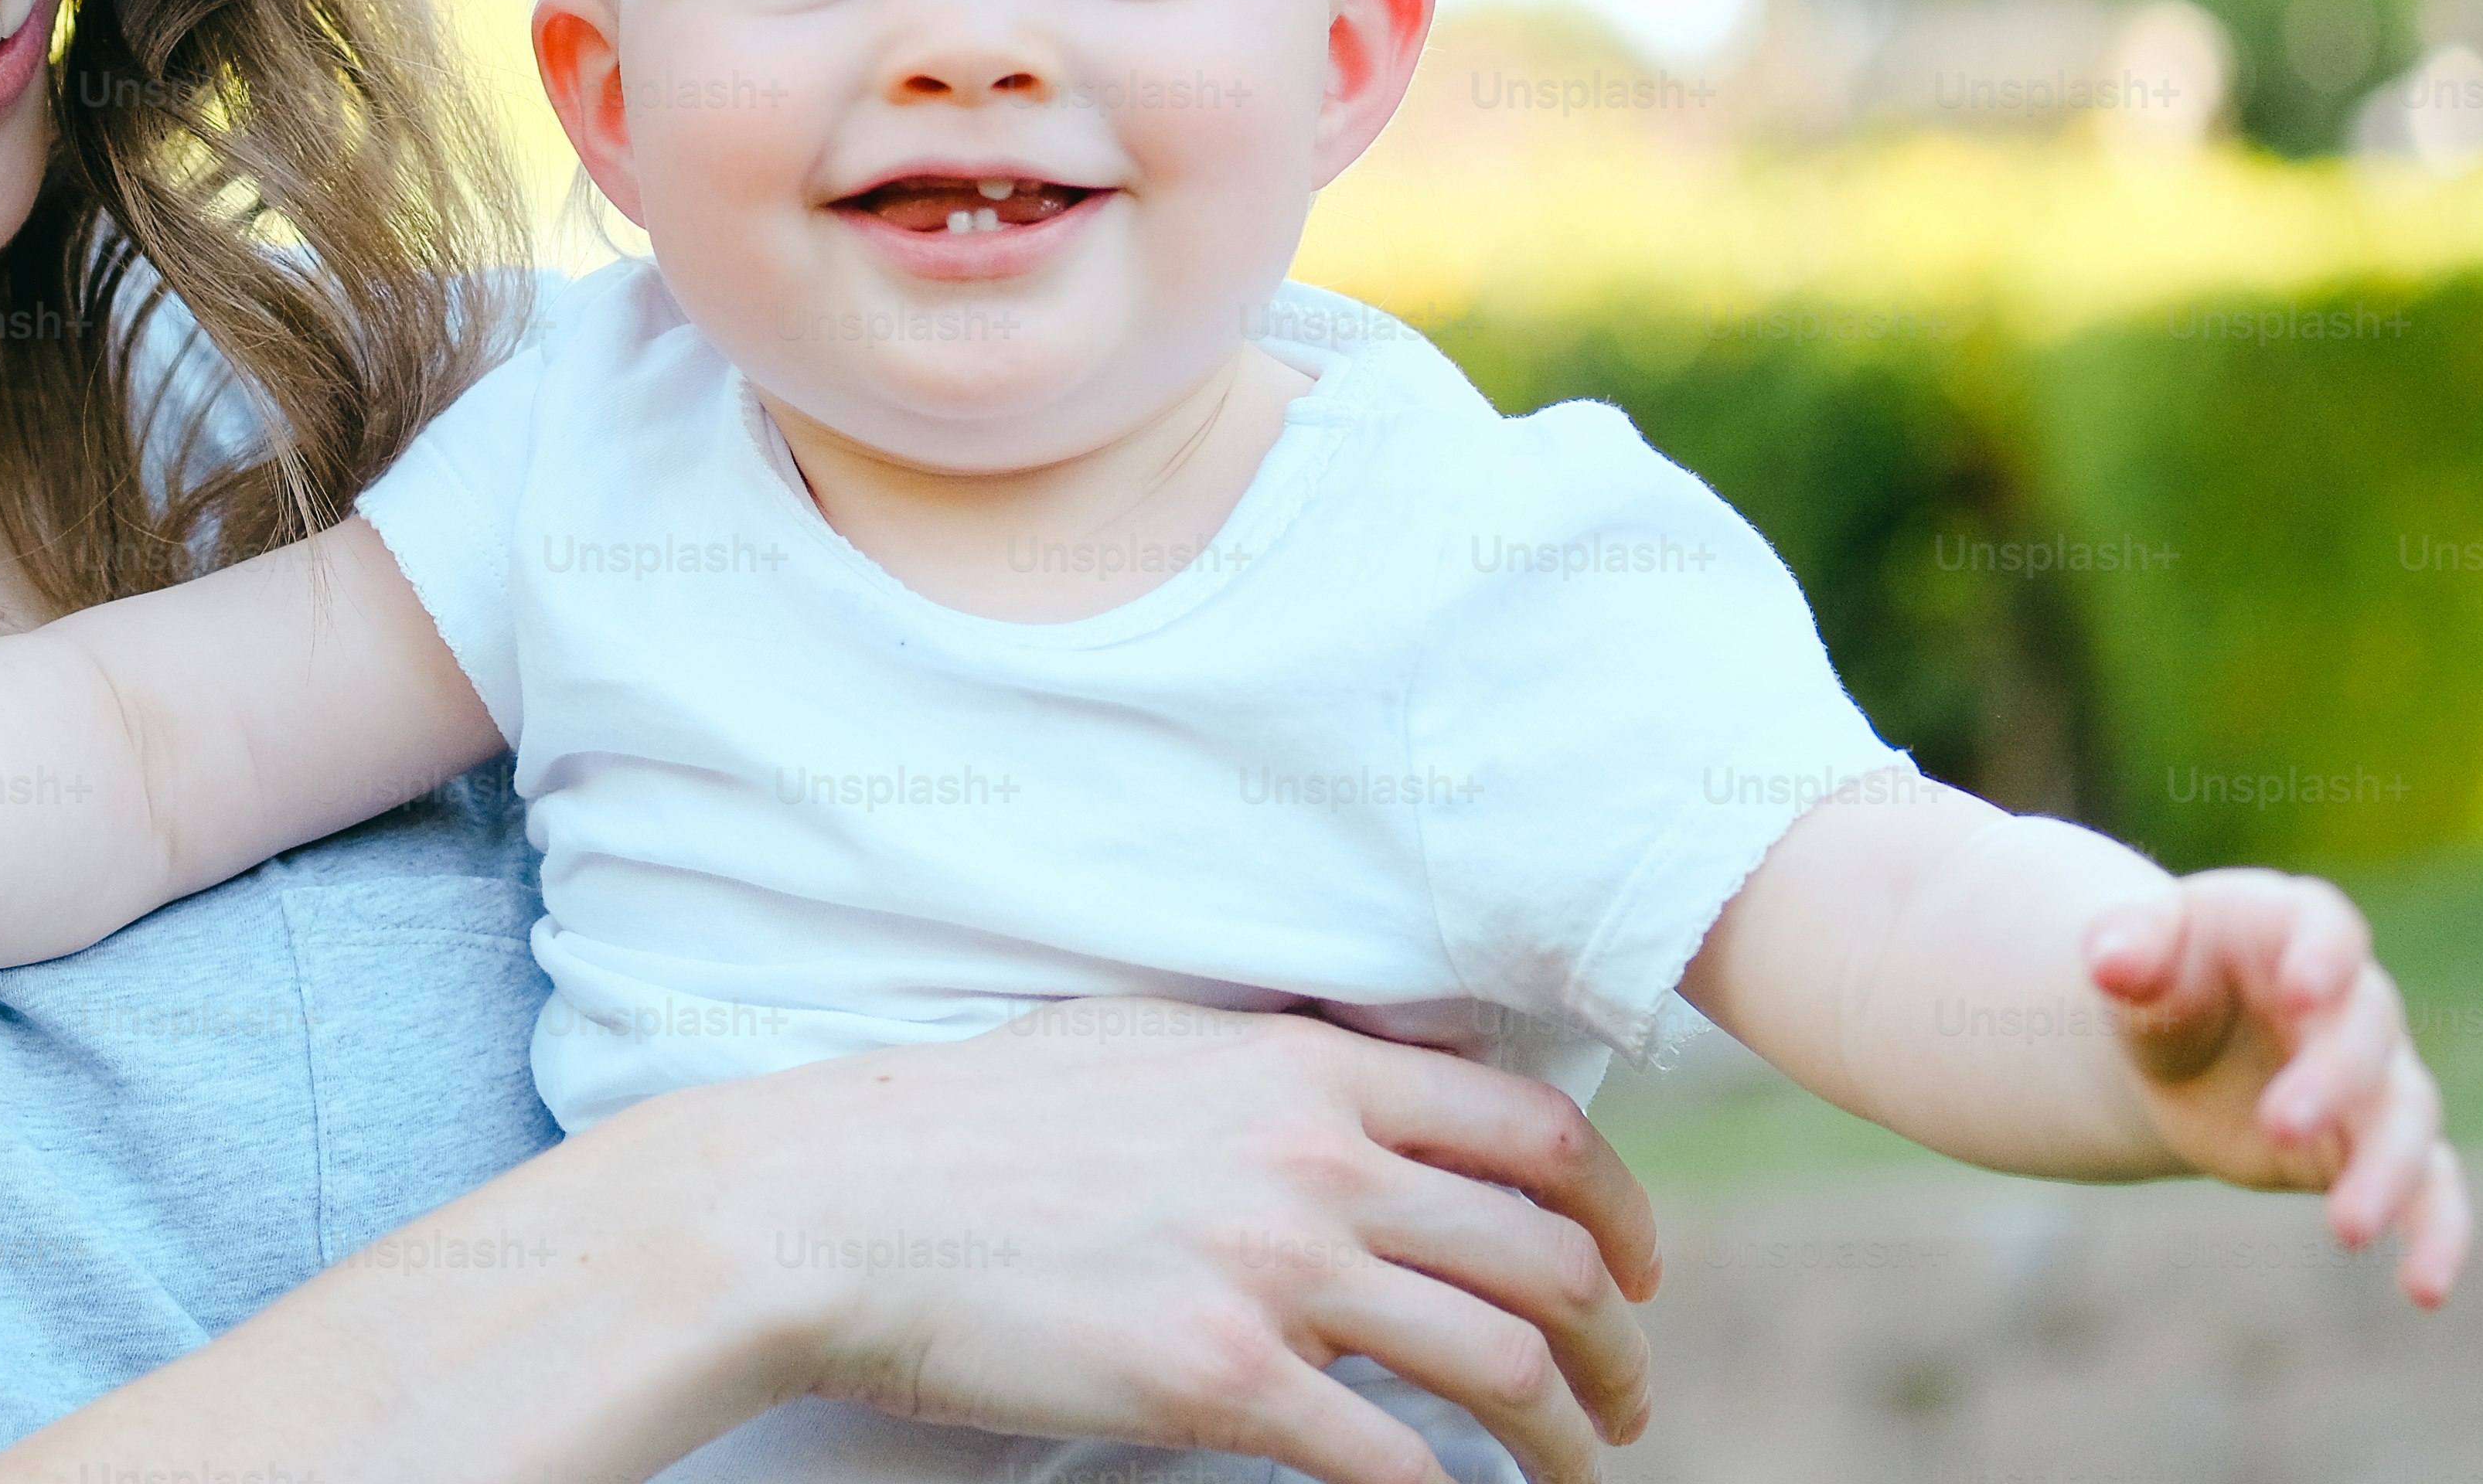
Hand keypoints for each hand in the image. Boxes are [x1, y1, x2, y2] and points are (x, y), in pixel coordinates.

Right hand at [713, 1000, 1659, 1483]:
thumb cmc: (980, 1125)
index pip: (1535, 1131)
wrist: (846, 1203)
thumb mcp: (1151, 1041)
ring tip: (1577, 1469)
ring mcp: (1270, 1270)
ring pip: (1501, 1361)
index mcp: (1306, 1071)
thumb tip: (1369, 1090)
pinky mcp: (1219, 1380)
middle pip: (1547, 1255)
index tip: (1636, 1272)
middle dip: (1618, 1342)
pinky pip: (1394, 1461)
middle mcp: (1312, 1159)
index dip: (1620, 1209)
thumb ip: (1275, 1066)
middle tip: (1623, 1398)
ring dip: (1569, 1434)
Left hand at [2084, 870, 2474, 1303]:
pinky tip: (2425, 1289)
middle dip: (2331, 1081)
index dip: (2323, 956)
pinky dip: (2439, 1233)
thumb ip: (2127, 948)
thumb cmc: (2158, 979)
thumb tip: (2110, 961)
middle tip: (2278, 1125)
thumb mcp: (2131, 955)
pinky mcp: (2373, 1144)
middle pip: (2366, 1033)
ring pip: (2407, 1117)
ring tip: (2347, 1229)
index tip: (2303, 991)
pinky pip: (2433, 1187)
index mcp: (2290, 925)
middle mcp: (2351, 998)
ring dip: (2387, 1172)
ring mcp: (2374, 1075)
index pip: (2326, 927)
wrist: (2176, 1040)